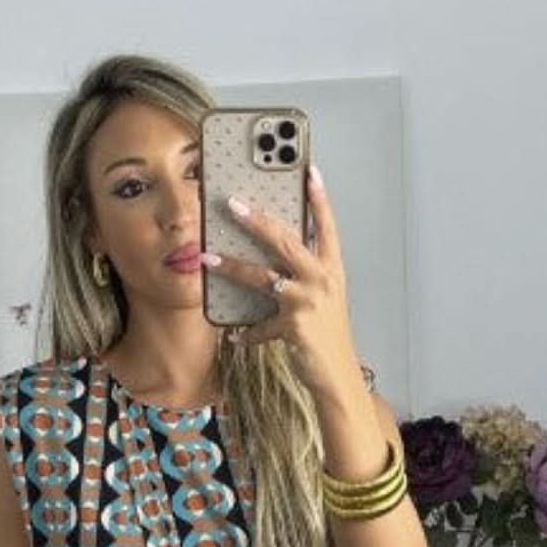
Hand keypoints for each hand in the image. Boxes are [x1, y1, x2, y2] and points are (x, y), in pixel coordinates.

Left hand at [200, 166, 360, 402]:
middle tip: (233, 204)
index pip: (326, 227)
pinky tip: (235, 336)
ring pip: (263, 276)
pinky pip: (260, 325)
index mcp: (332, 270)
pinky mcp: (294, 326)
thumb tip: (270, 255)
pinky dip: (247, 332)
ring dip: (231, 266)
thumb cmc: (327, 335)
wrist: (338, 375)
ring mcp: (308, 302)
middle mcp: (322, 280)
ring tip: (208, 258)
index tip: (309, 171)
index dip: (319, 199)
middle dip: (257, 220)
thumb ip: (303, 275)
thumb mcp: (323, 299)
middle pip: (286, 241)